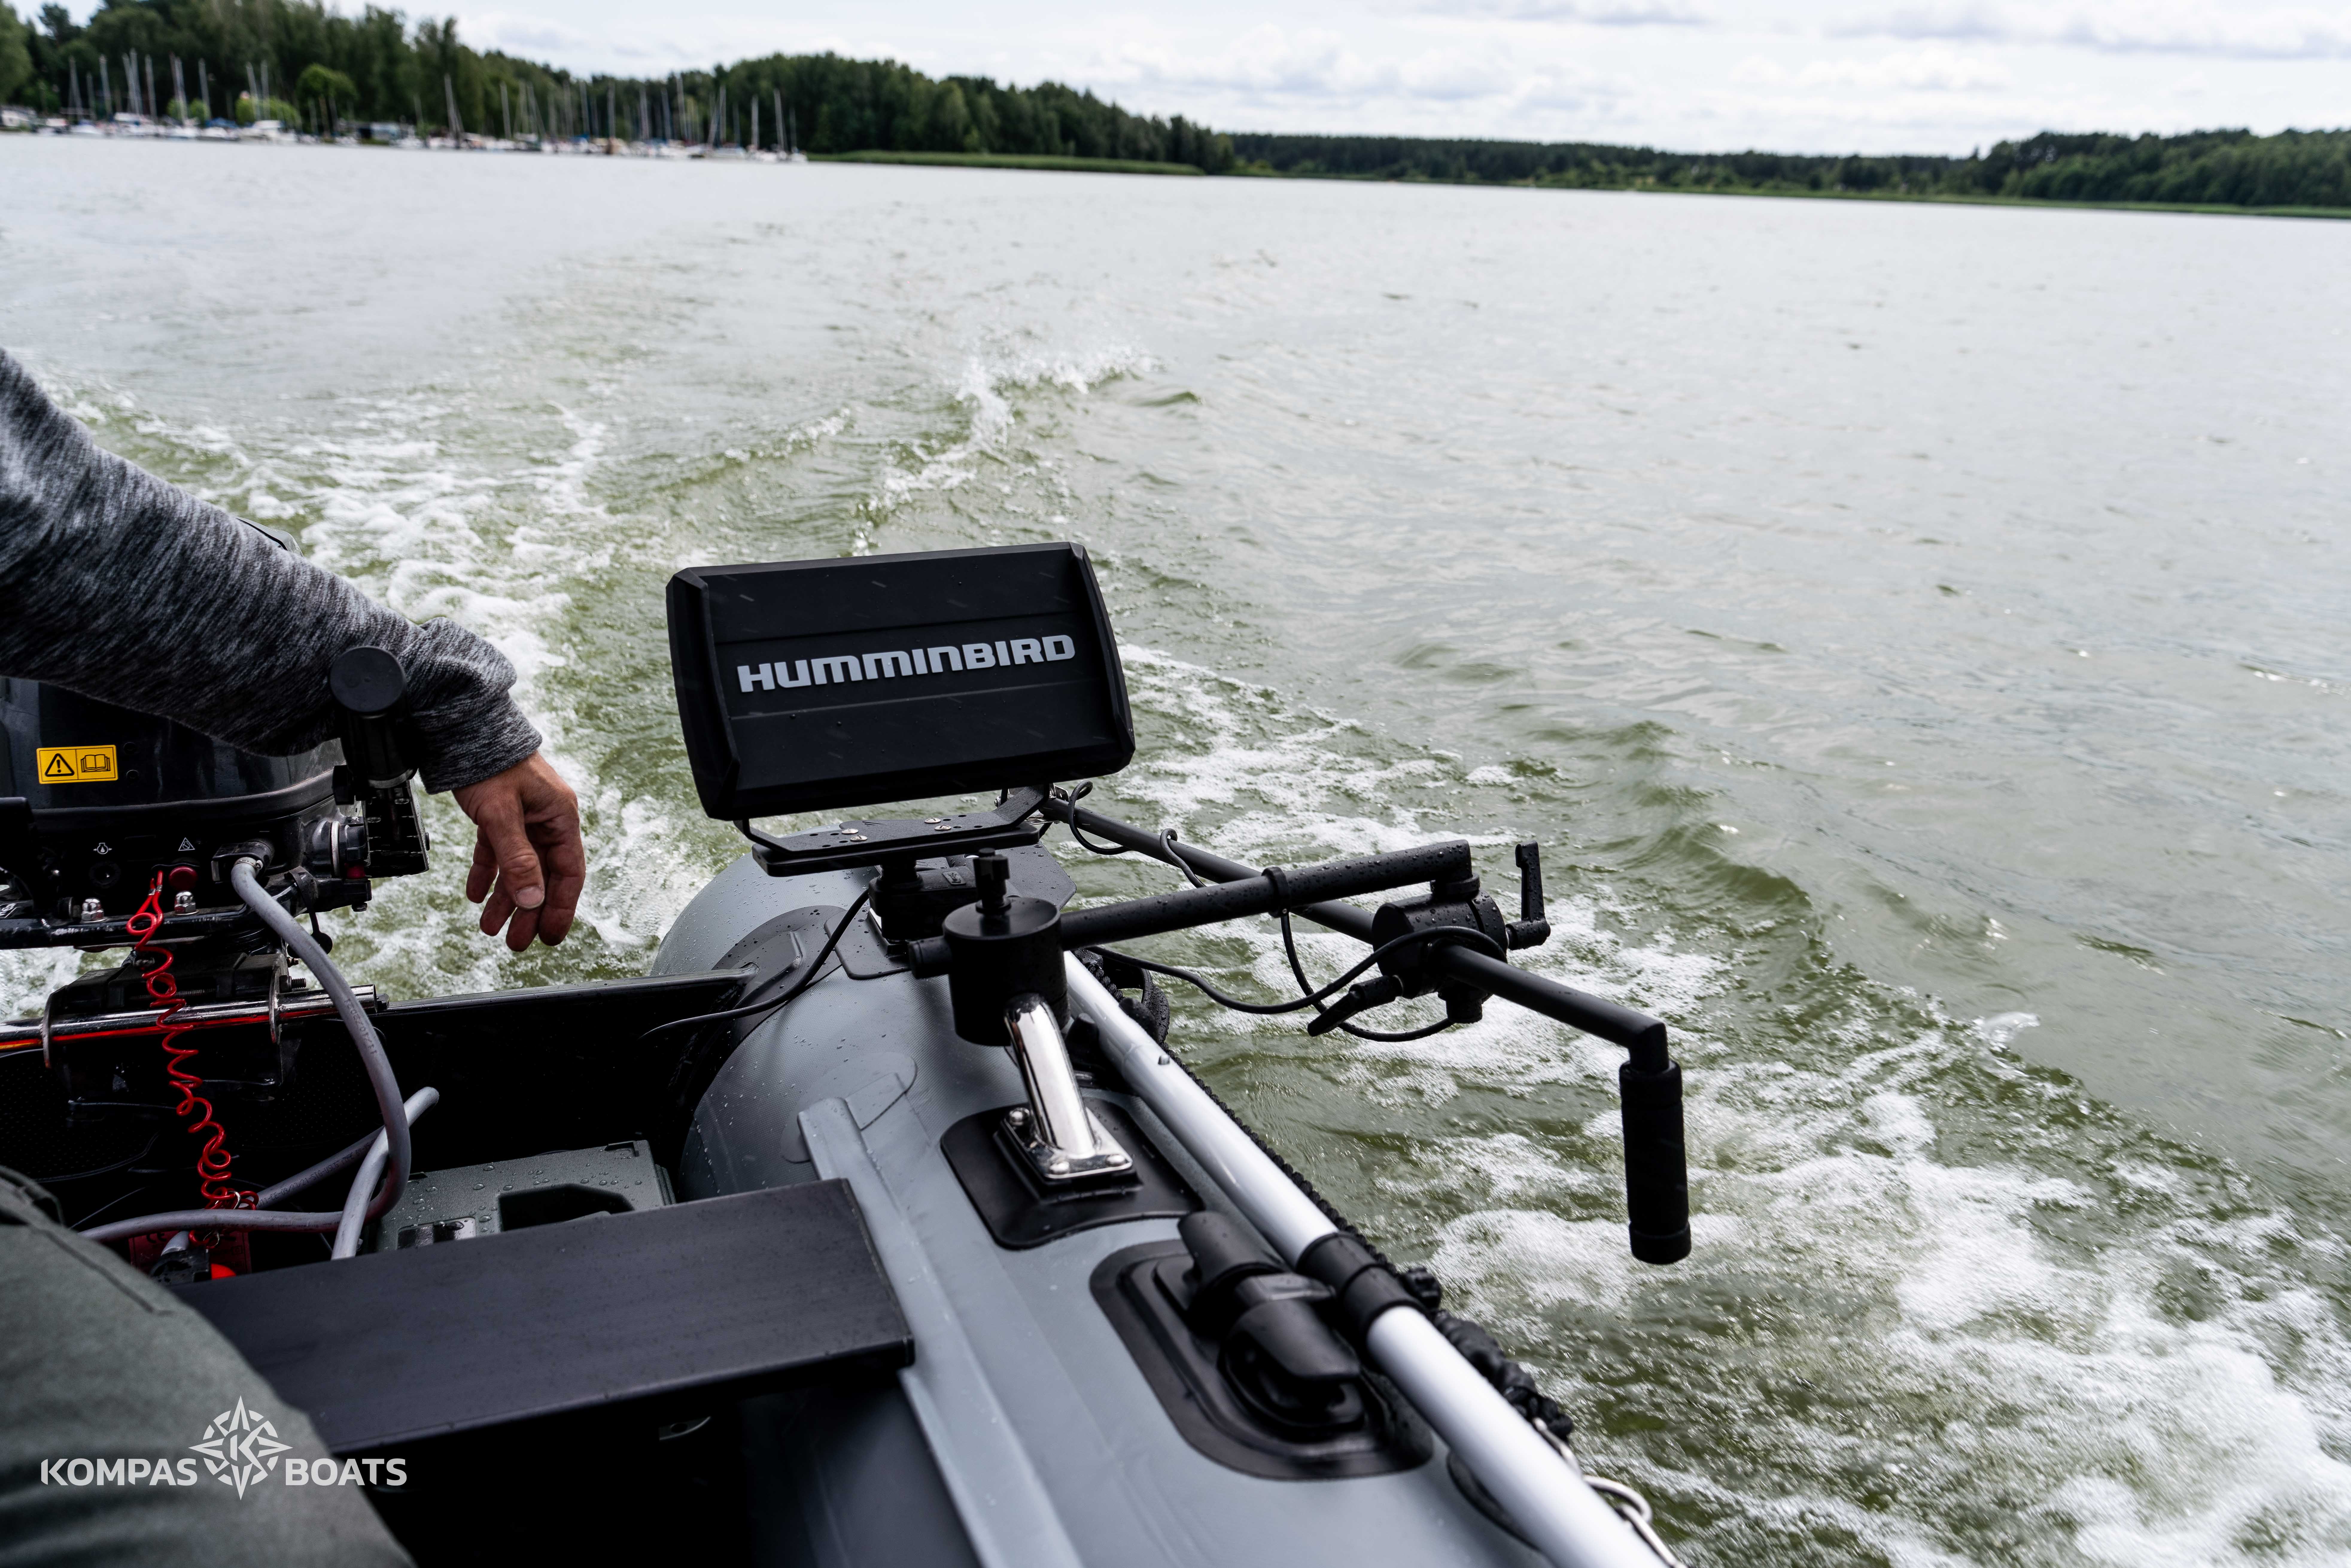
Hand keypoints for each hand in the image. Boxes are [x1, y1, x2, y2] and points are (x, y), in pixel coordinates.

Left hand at [451, 753, 584, 950]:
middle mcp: (545, 821)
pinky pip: (496, 853)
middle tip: (517, 942)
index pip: (568, 872)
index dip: (560, 907)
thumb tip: (532, 899)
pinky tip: (475, 894)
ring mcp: (522, 819)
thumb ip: (517, 858)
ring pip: (518, 868)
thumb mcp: (502, 814)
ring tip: (489, 927)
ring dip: (505, 899)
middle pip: (542, 876)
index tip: (550, 936)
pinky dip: (487, 874)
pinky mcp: (498, 816)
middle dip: (528, 911)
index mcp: (559, 818)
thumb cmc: (492, 764)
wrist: (464, 730)